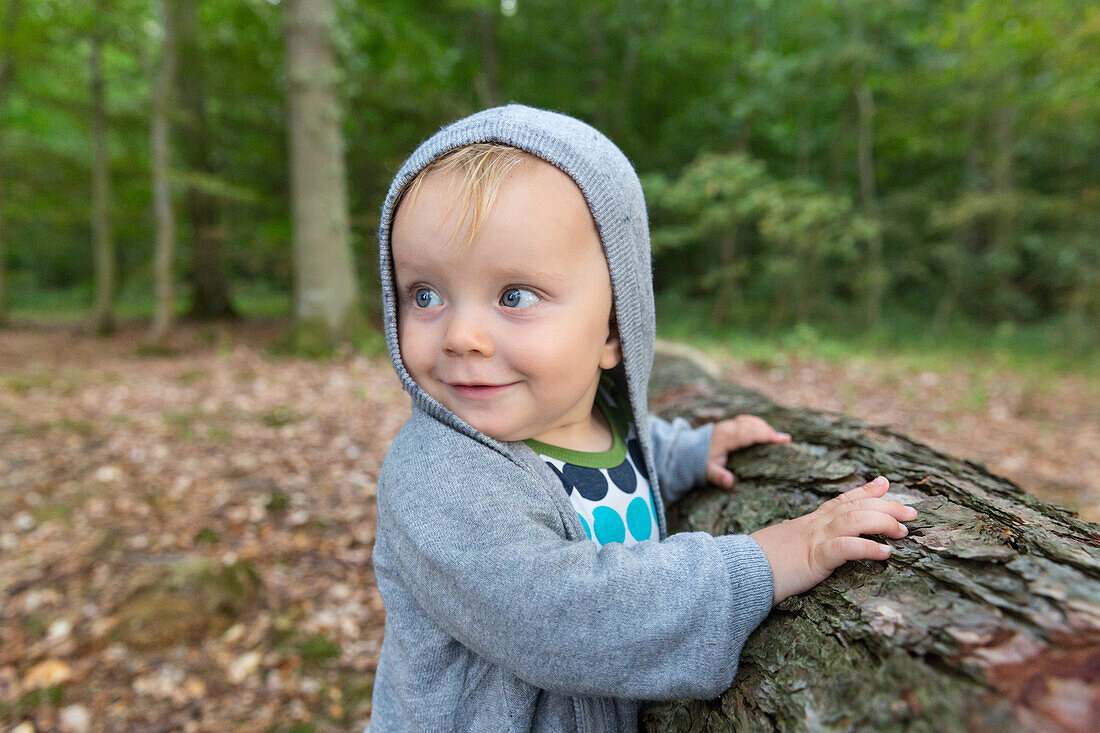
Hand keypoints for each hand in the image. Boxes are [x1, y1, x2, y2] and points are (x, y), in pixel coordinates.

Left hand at [706, 415, 790, 488]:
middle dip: (769, 431)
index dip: (767, 435)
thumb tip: (730, 482)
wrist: (687, 450)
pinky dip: (757, 425)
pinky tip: (765, 432)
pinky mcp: (729, 425)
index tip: (783, 439)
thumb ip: (718, 476)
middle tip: (785, 440)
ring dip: (764, 427)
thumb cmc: (700, 462)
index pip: (751, 433)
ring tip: (777, 437)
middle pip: (753, 425)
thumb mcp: (708, 471)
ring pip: (751, 421)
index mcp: (726, 438)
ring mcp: (729, 425)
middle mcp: (729, 428)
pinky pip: (747, 421)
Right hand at [749, 477, 917, 605]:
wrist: (741, 569)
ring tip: (903, 530)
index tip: (883, 482)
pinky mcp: (814, 558)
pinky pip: (845, 548)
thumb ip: (797, 540)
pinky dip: (868, 548)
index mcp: (808, 523)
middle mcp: (814, 525)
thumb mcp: (783, 546)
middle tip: (911, 510)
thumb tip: (801, 543)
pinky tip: (885, 553)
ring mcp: (814, 539)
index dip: (864, 491)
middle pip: (854, 507)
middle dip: (885, 505)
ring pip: (854, 520)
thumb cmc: (759, 562)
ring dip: (882, 522)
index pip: (841, 501)